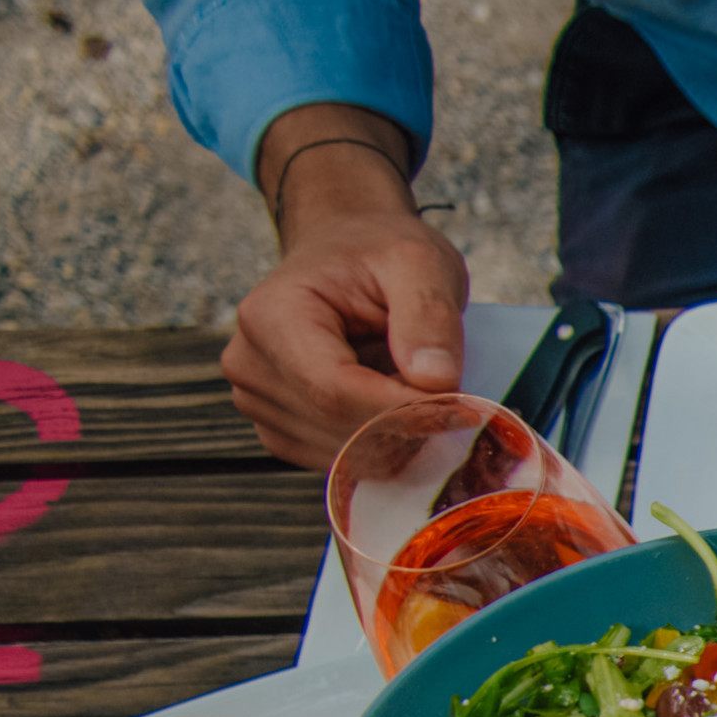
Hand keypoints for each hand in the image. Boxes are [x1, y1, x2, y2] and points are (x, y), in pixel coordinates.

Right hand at [222, 106, 467, 468]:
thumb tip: (436, 381)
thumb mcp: (419, 262)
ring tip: (420, 390)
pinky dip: (384, 448)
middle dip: (409, 427)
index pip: (336, 391)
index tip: (466, 409)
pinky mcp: (280, 431)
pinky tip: (398, 408)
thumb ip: (429, 315)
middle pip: (340, 429)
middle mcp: (250, 365)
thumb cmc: (380, 253)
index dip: (405, 410)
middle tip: (460, 402)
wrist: (348, 256)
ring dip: (400, 440)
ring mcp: (258, 403)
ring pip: (345, 456)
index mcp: (271, 317)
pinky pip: (341, 464)